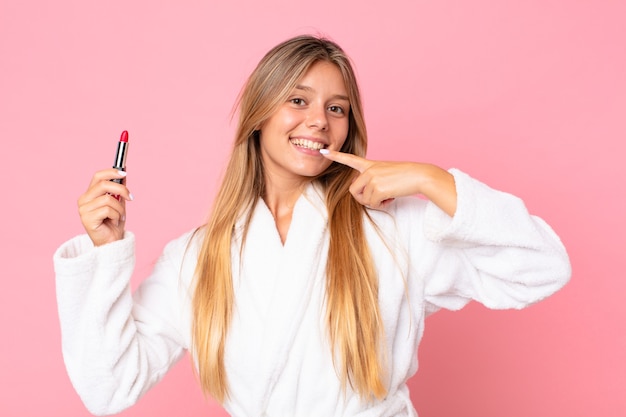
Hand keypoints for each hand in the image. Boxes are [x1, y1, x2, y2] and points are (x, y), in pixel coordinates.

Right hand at [77, 169, 133, 245]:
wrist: (112, 242)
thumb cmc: (114, 223)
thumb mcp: (119, 202)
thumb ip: (118, 189)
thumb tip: (123, 173)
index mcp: (90, 194)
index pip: (98, 176)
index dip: (111, 172)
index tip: (124, 173)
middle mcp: (83, 200)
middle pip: (103, 184)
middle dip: (121, 189)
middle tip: (130, 197)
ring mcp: (83, 210)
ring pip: (108, 199)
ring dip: (120, 208)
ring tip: (119, 216)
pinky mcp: (87, 219)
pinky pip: (108, 210)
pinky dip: (116, 215)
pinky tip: (114, 222)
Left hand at [320, 150, 456, 214]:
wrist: (419, 176)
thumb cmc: (406, 176)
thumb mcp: (386, 173)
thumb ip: (372, 180)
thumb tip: (363, 197)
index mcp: (370, 164)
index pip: (350, 159)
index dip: (336, 156)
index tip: (323, 151)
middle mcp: (369, 170)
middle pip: (353, 191)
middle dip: (363, 199)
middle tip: (378, 198)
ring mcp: (372, 178)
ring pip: (363, 199)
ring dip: (375, 202)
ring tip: (388, 195)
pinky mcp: (377, 188)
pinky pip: (372, 204)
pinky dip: (381, 205)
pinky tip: (391, 197)